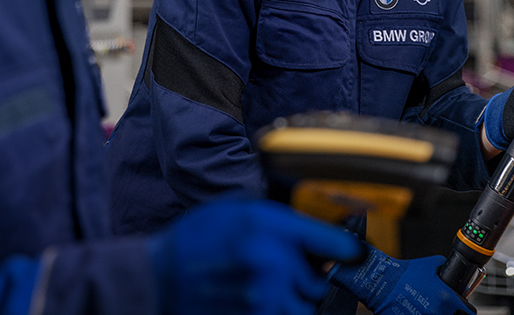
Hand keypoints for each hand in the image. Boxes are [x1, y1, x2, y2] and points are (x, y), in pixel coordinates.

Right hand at [149, 199, 363, 314]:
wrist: (159, 276)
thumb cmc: (197, 238)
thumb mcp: (239, 209)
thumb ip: (278, 218)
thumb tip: (314, 229)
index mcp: (271, 227)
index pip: (334, 242)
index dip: (350, 250)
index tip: (354, 254)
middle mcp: (272, 263)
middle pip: (320, 282)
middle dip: (311, 278)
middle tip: (295, 272)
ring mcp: (263, 298)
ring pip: (305, 308)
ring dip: (298, 301)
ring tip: (281, 289)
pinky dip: (281, 311)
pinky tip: (266, 300)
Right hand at [328, 246, 472, 314]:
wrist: (383, 284)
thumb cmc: (404, 274)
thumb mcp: (432, 264)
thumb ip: (446, 270)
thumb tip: (452, 273)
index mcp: (445, 299)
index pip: (468, 314)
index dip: (466, 311)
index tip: (464, 310)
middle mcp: (437, 313)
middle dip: (453, 314)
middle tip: (448, 310)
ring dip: (438, 314)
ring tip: (430, 308)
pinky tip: (419, 311)